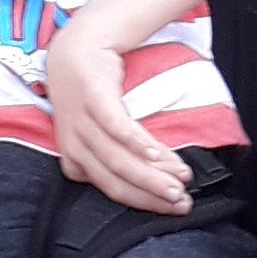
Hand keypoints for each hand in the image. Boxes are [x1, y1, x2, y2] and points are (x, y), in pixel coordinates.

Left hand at [46, 22, 192, 214]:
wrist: (74, 51)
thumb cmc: (91, 97)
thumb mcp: (96, 133)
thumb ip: (120, 157)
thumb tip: (160, 179)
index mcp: (76, 161)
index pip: (114, 190)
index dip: (146, 202)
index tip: (174, 205)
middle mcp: (75, 146)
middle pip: (116, 179)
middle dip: (153, 194)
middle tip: (182, 201)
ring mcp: (82, 122)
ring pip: (118, 158)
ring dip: (153, 172)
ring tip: (180, 178)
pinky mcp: (93, 98)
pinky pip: (116, 126)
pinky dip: (137, 143)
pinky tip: (157, 154)